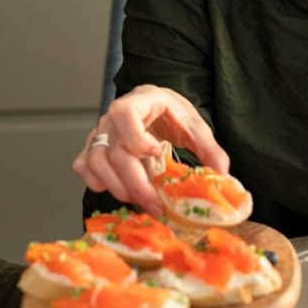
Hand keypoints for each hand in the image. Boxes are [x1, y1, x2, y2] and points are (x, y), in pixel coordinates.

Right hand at [72, 84, 228, 215]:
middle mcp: (112, 117)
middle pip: (113, 150)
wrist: (155, 106)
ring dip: (116, 186)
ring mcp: (99, 133)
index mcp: (139, 102)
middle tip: (155, 205)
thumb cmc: (171, 114)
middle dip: (134, 182)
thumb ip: (209, 148)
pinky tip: (118, 189)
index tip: (157, 153)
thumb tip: (223, 175)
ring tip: (139, 201)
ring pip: (94, 161)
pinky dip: (97, 182)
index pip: (124, 114)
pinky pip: (84, 166)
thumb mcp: (194, 125)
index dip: (136, 137)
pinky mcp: (93, 148)